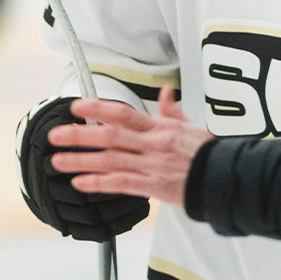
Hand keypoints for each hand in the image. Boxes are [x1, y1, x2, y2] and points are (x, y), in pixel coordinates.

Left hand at [48, 85, 213, 208]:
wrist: (224, 178)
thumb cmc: (210, 154)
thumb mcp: (193, 126)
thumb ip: (173, 111)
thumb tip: (165, 93)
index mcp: (161, 128)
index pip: (125, 113)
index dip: (99, 108)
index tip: (77, 106)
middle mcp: (153, 145)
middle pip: (110, 136)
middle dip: (80, 135)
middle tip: (56, 135)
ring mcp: (152, 166)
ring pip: (110, 161)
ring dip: (81, 161)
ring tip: (58, 162)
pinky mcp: (153, 187)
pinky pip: (121, 184)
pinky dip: (99, 184)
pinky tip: (80, 184)